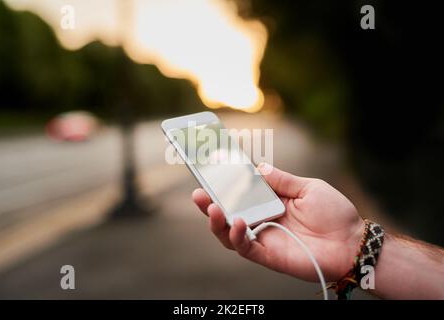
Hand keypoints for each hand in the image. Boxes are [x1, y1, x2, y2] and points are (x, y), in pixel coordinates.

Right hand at [192, 163, 364, 281]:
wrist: (352, 242)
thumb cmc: (334, 213)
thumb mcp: (308, 187)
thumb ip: (282, 180)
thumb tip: (258, 166)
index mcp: (270, 202)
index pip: (241, 193)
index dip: (225, 183)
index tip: (210, 169)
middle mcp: (262, 220)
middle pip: (228, 213)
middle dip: (209, 203)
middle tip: (198, 191)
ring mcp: (263, 238)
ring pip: (229, 233)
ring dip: (216, 221)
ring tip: (210, 207)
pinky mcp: (268, 255)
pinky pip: (245, 248)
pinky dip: (236, 236)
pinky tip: (236, 222)